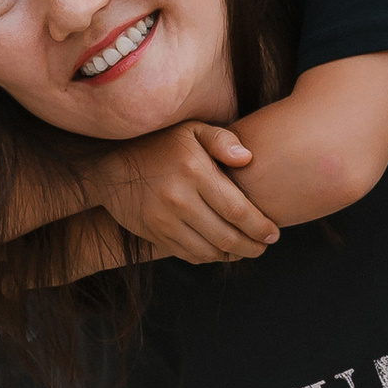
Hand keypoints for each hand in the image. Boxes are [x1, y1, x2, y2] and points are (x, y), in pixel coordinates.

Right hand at [94, 122, 278, 265]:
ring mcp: (165, 221)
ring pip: (209, 250)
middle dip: (252, 246)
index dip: (259, 226)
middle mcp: (179, 199)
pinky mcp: (155, 235)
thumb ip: (222, 139)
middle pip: (226, 235)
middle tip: (265, 246)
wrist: (113, 167)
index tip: (274, 233)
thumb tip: (247, 158)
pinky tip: (222, 252)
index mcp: (194, 171)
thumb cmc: (161, 144)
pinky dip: (210, 257)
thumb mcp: (191, 129)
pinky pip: (189, 255)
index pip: (237, 209)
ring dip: (233, 255)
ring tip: (247, 251)